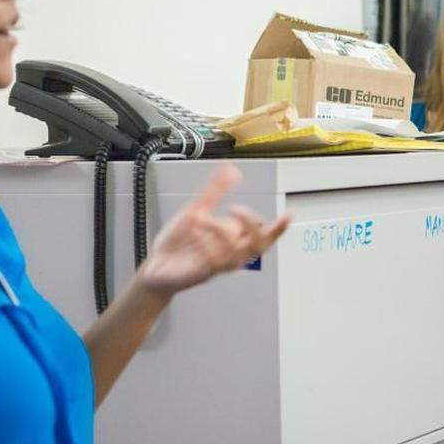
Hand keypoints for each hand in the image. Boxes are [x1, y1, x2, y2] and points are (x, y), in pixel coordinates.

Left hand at [136, 164, 289, 297]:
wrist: (155, 265)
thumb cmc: (178, 243)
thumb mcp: (196, 210)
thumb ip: (215, 191)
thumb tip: (231, 170)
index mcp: (232, 239)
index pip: (263, 236)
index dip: (278, 228)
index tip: (288, 215)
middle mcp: (229, 253)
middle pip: (257, 246)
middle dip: (251, 225)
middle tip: (236, 209)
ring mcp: (218, 264)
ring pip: (236, 252)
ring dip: (221, 231)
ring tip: (201, 218)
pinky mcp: (203, 273)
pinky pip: (214, 261)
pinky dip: (206, 244)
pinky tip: (194, 232)